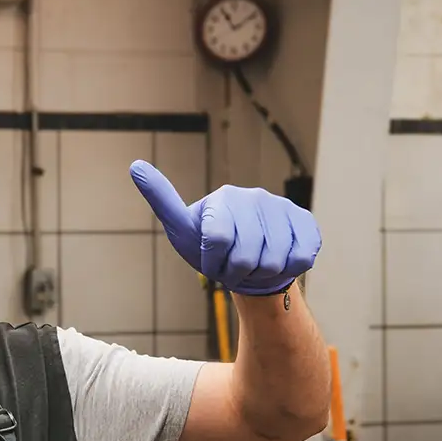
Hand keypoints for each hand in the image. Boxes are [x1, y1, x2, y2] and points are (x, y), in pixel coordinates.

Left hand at [129, 160, 320, 295]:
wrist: (249, 263)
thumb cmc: (210, 247)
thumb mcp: (181, 227)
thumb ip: (161, 199)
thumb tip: (135, 165)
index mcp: (223, 198)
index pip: (218, 239)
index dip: (214, 263)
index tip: (209, 262)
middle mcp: (255, 197)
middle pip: (247, 255)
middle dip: (236, 273)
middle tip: (233, 268)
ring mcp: (283, 208)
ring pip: (275, 261)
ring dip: (261, 275)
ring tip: (253, 266)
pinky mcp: (306, 222)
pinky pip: (302, 257)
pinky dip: (288, 270)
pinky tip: (278, 260)